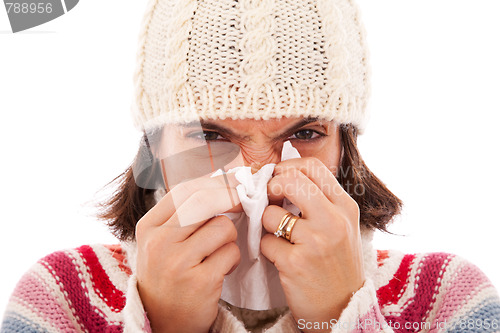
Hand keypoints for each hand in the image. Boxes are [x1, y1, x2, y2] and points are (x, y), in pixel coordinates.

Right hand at [135, 173, 241, 332]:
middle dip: (232, 196)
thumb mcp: (162, 242)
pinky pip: (231, 252)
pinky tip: (221, 270)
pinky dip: (233, 259)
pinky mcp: (200, 281)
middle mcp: (159, 242)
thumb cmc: (168, 276)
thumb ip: (184, 214)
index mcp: (148, 227)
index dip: (214, 181)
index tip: (234, 179)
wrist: (162, 322)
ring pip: (223, 226)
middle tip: (247, 198)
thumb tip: (224, 182)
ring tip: (218, 253)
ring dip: (230, 237)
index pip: (184, 190)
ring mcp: (178, 262)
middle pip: (205, 200)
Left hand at [261, 157, 364, 332]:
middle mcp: (333, 221)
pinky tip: (283, 258)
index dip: (287, 167)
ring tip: (282, 237)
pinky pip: (265, 242)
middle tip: (270, 200)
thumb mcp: (341, 226)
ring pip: (270, 213)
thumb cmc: (337, 264)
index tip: (277, 178)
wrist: (344, 309)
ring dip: (267, 224)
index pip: (311, 167)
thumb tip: (281, 177)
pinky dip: (268, 249)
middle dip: (271, 187)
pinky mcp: (295, 263)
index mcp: (345, 207)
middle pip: (289, 181)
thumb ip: (319, 201)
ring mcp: (315, 242)